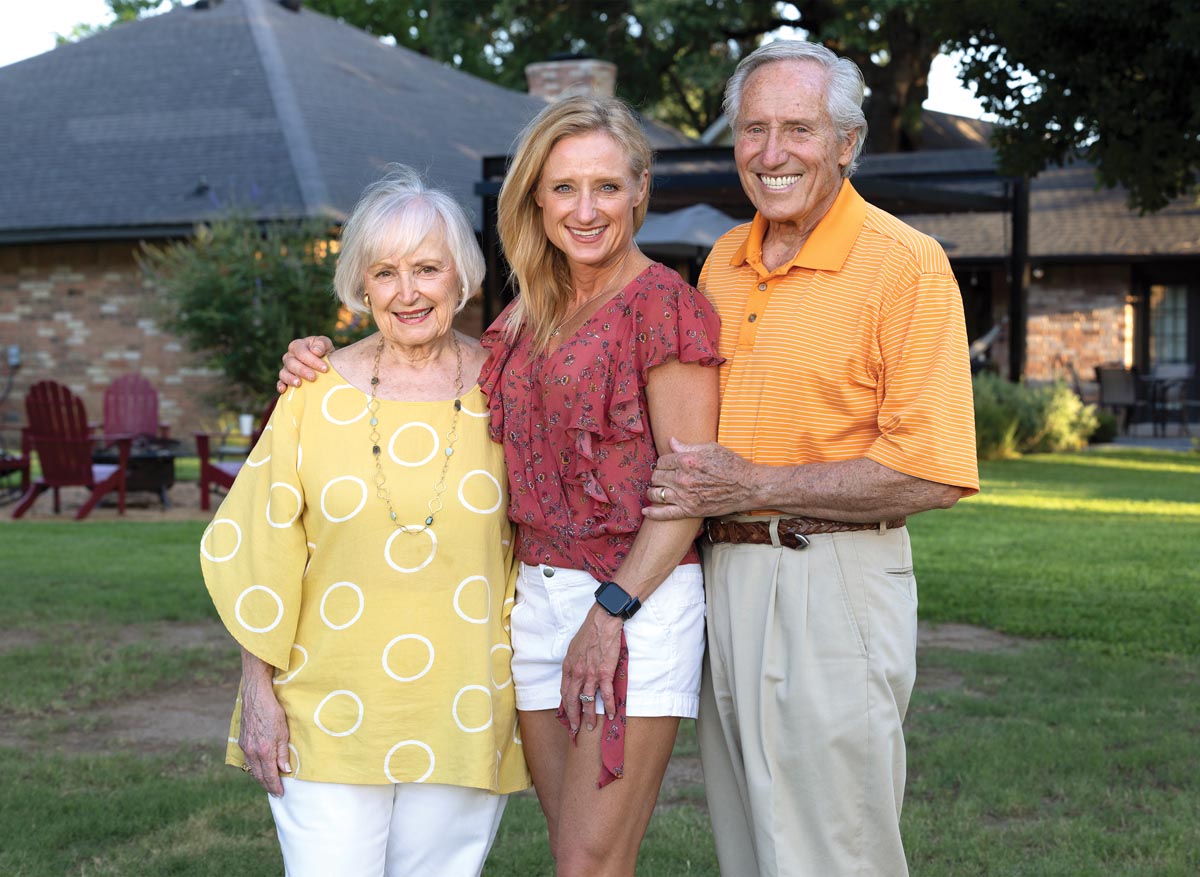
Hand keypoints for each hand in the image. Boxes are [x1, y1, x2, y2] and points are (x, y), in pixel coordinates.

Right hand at [239, 677, 290, 795]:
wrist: (256, 697)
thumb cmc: (272, 712)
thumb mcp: (283, 732)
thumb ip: (282, 753)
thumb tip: (285, 770)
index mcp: (264, 751)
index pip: (270, 775)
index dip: (275, 786)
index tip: (281, 793)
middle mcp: (252, 752)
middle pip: (259, 775)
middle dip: (267, 786)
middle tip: (275, 793)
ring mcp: (245, 747)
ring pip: (252, 769)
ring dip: (260, 778)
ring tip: (268, 784)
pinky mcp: (242, 741)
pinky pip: (248, 760)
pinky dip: (254, 768)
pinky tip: (259, 768)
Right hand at [276, 335, 333, 393]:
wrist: (325, 363)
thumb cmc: (324, 352)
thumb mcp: (326, 344)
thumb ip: (321, 344)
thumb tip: (315, 351)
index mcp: (297, 346)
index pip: (301, 352)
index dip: (312, 360)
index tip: (325, 369)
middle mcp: (289, 357)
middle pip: (291, 363)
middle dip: (302, 370)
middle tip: (313, 377)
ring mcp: (286, 368)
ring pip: (284, 373)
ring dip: (290, 378)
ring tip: (299, 384)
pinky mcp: (285, 379)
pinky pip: (280, 382)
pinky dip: (280, 386)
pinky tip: (284, 390)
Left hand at [560, 605, 623, 732]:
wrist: (602, 622)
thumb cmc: (590, 632)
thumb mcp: (574, 648)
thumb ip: (573, 663)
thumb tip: (573, 674)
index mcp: (568, 667)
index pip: (564, 692)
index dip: (566, 707)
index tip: (568, 716)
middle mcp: (577, 673)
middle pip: (572, 700)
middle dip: (574, 717)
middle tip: (576, 729)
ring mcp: (590, 674)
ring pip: (588, 700)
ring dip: (590, 716)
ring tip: (591, 726)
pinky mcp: (604, 672)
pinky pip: (606, 694)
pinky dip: (609, 706)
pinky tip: (611, 714)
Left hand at [645, 437, 755, 519]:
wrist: (747, 486)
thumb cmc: (731, 464)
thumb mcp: (711, 448)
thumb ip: (687, 446)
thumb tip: (670, 441)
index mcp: (687, 460)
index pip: (662, 461)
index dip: (662, 463)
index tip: (666, 465)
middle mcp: (683, 478)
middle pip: (657, 476)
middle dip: (657, 476)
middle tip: (662, 477)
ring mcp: (685, 496)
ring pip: (656, 493)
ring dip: (653, 491)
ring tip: (655, 490)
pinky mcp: (690, 511)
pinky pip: (665, 513)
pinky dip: (653, 512)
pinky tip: (646, 510)